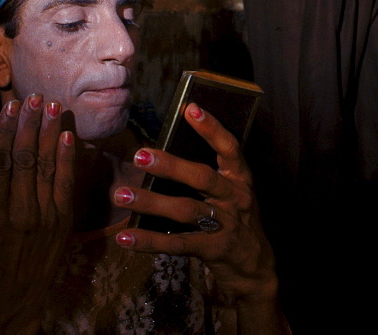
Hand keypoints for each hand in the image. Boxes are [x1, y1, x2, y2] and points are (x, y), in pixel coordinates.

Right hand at [0, 95, 75, 332]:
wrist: (11, 300)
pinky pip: (65, 183)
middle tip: (35, 97)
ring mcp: (45, 216)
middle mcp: (20, 212)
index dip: (6, 131)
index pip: (1, 163)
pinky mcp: (62, 221)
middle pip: (27, 158)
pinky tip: (68, 136)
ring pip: (48, 166)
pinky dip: (67, 158)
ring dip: (50, 133)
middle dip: (31, 124)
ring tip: (53, 106)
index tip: (10, 107)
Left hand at [112, 104, 284, 330]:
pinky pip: (178, 244)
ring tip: (121, 195)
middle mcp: (234, 198)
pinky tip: (126, 238)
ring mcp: (225, 225)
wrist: (255, 267)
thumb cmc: (236, 221)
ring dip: (151, 202)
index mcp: (240, 179)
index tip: (191, 108)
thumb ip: (210, 175)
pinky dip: (150, 241)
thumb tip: (166, 152)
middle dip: (171, 165)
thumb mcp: (233, 193)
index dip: (212, 128)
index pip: (229, 148)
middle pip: (202, 178)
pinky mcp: (214, 250)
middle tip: (139, 155)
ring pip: (185, 210)